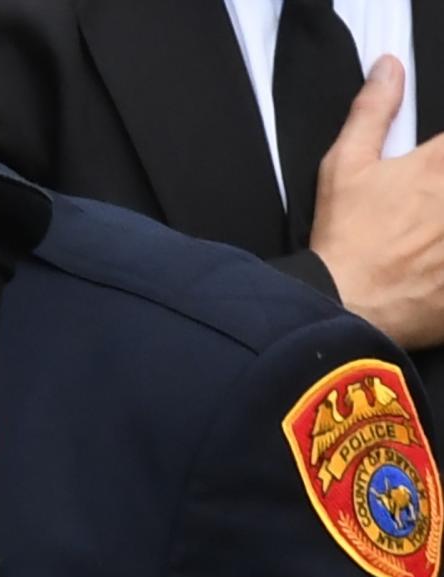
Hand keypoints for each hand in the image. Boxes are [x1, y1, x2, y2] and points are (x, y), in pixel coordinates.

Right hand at [310, 56, 443, 349]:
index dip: (439, 159)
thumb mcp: (344, 167)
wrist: (345, 305)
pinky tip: (434, 260)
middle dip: (439, 201)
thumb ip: (372, 112)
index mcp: (440, 165)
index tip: (428, 177)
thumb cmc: (345, 238)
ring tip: (429, 234)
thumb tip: (388, 68)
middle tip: (427, 207)